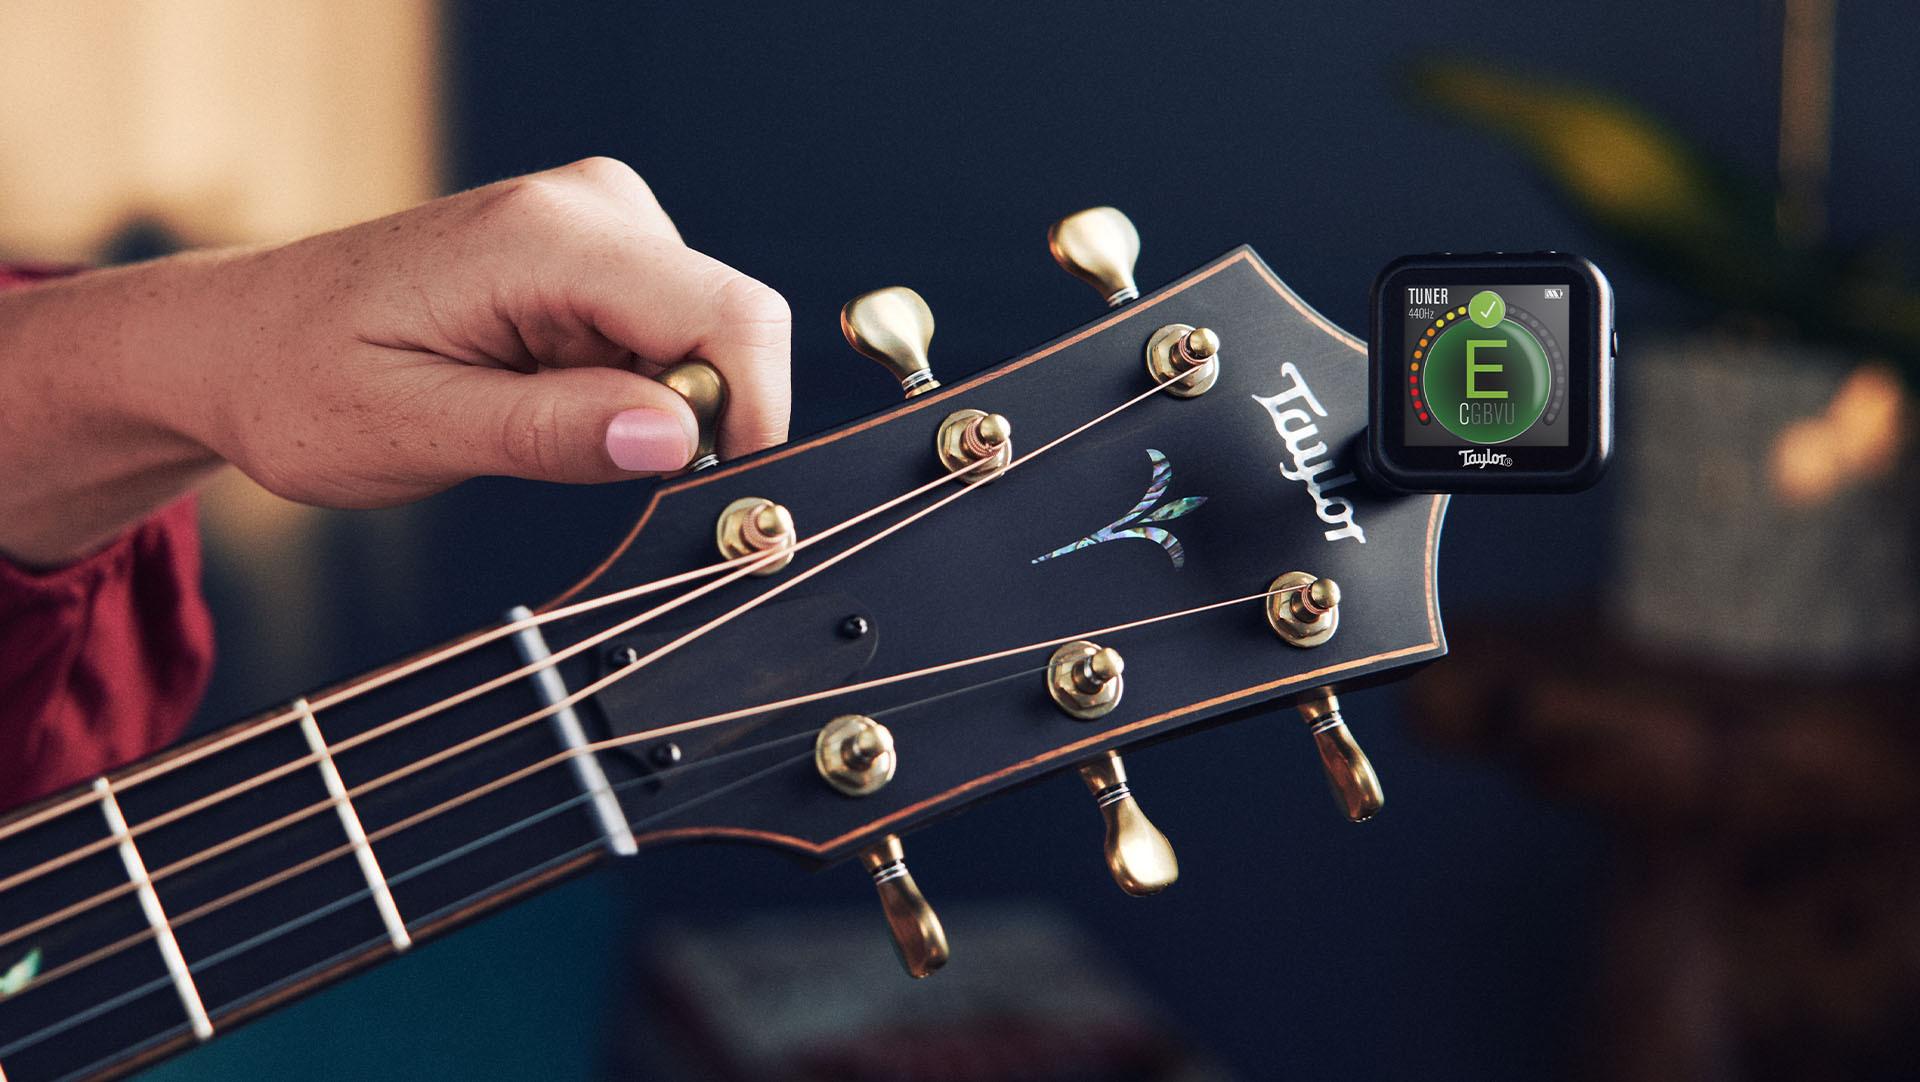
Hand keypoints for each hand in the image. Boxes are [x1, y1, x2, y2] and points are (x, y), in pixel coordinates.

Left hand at [0, 158, 790, 562]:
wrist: (238, 341)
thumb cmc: (301, 383)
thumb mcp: (419, 430)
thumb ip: (555, 431)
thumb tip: (682, 438)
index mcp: (545, 239)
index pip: (726, 314)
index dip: (753, 413)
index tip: (720, 496)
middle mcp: (585, 207)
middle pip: (728, 324)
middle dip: (695, 415)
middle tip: (597, 471)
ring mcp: (594, 221)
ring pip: (705, 335)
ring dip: (653, 404)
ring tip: (537, 424)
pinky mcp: (595, 251)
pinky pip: (669, 332)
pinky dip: (634, 386)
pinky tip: (546, 397)